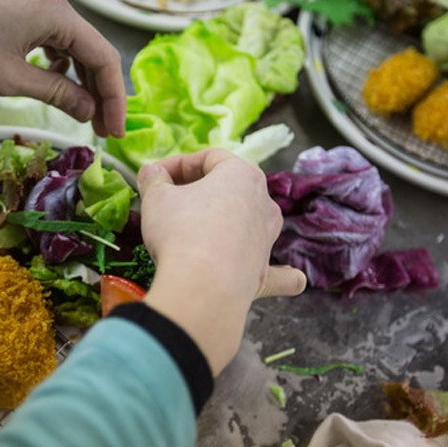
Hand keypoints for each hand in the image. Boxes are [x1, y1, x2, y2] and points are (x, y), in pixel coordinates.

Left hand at [0, 0, 125, 137]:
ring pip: (71, 43)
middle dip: (98, 91)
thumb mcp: (10, 78)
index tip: (114, 132)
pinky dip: (57, 61)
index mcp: (56, 13)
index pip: (103, 58)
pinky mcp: (15, 3)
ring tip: (79, 112)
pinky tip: (51, 82)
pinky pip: (50, 34)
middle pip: (91, 49)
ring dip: (79, 78)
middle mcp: (51, 0)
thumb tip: (88, 111)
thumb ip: (57, 94)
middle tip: (101, 129)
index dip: (114, 99)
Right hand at [137, 149, 305, 374]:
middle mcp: (264, 203)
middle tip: (167, 201)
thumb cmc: (180, 231)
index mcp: (242, 174)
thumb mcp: (156, 198)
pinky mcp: (265, 272)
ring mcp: (268, 238)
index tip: (155, 176)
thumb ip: (154, 180)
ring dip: (226, 221)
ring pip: (250, 221)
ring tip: (194, 231)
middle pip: (230, 188)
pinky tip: (295, 279)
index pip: (208, 158)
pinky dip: (283, 274)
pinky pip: (278, 270)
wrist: (202, 288)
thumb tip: (151, 172)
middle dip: (197, 191)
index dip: (178, 164)